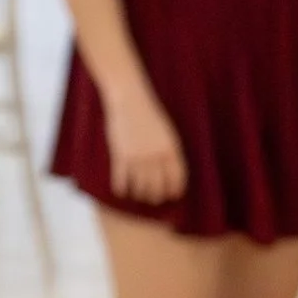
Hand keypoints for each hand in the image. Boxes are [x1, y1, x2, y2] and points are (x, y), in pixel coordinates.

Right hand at [105, 87, 187, 204]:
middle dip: (157, 196)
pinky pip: (121, 181)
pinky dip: (121, 189)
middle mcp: (155, 157)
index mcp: (171, 150)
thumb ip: (169, 153)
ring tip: (138, 194)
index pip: (177, 179)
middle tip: (154, 198)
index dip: (175, 191)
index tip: (173, 196)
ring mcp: (137, 158)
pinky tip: (122, 190)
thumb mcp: (167, 133)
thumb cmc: (150, 115)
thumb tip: (169, 174)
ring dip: (139, 194)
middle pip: (158, 188)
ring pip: (140, 188)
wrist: (130, 100)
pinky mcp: (120, 156)